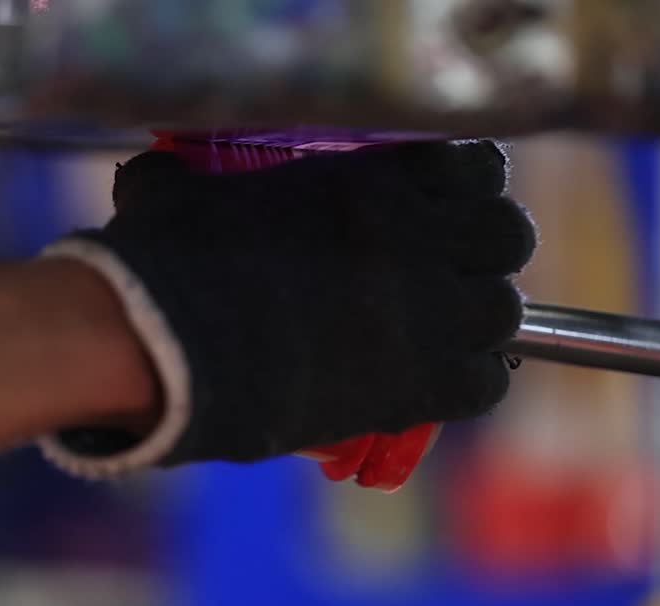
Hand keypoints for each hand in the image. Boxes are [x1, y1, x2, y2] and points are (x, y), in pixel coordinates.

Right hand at [40, 141, 535, 476]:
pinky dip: (468, 384)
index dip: (468, 189)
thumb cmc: (165, 262)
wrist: (167, 346)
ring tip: (438, 334)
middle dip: (488, 252)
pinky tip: (432, 386)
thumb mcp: (175, 196)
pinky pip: (487, 384)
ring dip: (480, 322)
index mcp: (371, 180)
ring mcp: (428, 313)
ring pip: (507, 311)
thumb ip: (181, 177)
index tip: (444, 210)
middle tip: (448, 273)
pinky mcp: (421, 384)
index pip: (476, 166)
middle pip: (509, 234)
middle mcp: (418, 237)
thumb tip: (150, 177)